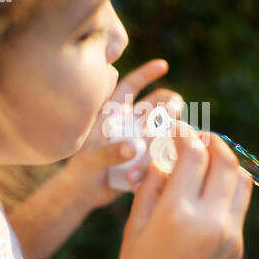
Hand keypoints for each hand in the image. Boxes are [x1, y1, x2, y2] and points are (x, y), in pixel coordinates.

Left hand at [63, 59, 183, 207]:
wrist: (86, 194)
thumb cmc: (83, 170)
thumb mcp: (91, 159)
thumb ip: (110, 152)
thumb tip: (134, 147)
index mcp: (114, 113)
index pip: (130, 86)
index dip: (146, 74)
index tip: (163, 65)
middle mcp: (131, 123)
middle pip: (156, 104)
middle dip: (169, 104)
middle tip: (175, 110)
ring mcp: (143, 139)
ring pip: (165, 128)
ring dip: (168, 136)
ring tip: (158, 152)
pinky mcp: (149, 157)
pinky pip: (163, 155)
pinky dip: (161, 163)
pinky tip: (145, 175)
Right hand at [117, 124, 253, 258]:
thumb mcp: (136, 225)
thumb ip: (151, 186)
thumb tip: (165, 159)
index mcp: (179, 214)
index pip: (193, 155)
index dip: (185, 133)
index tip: (177, 126)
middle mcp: (211, 220)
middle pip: (225, 161)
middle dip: (211, 140)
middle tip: (196, 135)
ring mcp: (230, 233)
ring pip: (241, 179)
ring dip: (226, 159)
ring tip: (208, 155)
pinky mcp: (237, 244)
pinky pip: (240, 202)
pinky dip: (229, 183)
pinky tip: (211, 184)